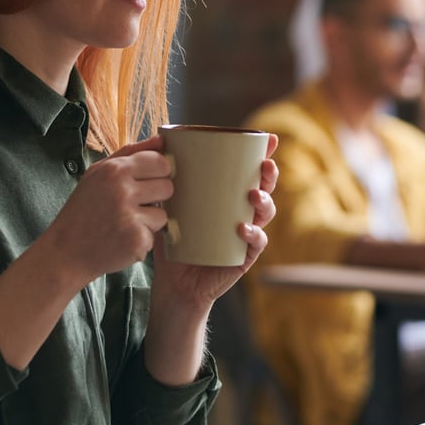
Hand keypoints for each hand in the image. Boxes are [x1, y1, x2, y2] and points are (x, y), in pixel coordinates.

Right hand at [42, 137, 172, 288]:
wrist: (65, 252)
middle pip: (168, 186)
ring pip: (163, 213)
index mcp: (114, 170)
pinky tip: (122, 239)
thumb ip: (130, 153)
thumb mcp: (97, 174)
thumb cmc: (83, 211)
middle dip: (156, 197)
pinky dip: (141, 240)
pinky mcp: (136, 240)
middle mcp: (122, 190)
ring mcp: (130, 216)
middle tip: (133, 206)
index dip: (157, 174)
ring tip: (124, 224)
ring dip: (149, 221)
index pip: (161, 162)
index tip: (145, 183)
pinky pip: (155, 235)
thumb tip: (161, 140)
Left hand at [151, 134, 278, 305]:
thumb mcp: (169, 209)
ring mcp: (247, 235)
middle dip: (270, 174)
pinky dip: (254, 234)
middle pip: (266, 188)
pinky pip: (257, 243)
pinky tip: (243, 229)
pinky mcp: (244, 257)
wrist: (174, 285)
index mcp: (230, 198)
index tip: (270, 139)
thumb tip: (154, 150)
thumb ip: (165, 184)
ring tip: (254, 194)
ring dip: (265, 202)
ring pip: (266, 214)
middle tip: (266, 164)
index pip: (250, 173)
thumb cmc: (174, 243)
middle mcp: (243, 214)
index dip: (264, 155)